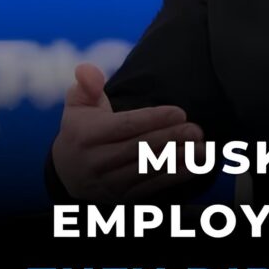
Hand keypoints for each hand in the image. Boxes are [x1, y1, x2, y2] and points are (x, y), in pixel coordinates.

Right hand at [51, 62, 209, 202]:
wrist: (67, 172)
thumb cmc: (81, 129)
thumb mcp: (78, 104)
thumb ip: (87, 84)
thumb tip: (88, 70)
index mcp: (86, 135)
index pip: (125, 126)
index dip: (153, 119)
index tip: (179, 112)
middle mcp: (95, 161)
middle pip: (140, 149)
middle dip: (171, 138)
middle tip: (195, 130)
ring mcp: (108, 182)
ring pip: (148, 170)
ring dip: (178, 159)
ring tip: (201, 148)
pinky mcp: (121, 197)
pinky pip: (151, 187)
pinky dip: (175, 176)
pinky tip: (195, 165)